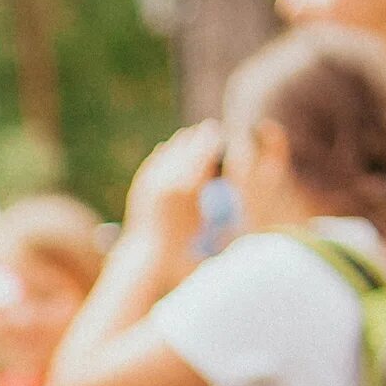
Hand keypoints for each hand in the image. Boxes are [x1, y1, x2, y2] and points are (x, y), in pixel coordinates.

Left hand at [124, 122, 224, 248]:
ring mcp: (152, 182)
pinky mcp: (140, 186)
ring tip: (191, 134)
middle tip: (210, 128)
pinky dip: (162, 154)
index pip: (204, 153)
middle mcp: (169, 181)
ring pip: (168, 152)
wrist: (147, 257)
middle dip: (199, 136)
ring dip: (181, 142)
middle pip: (186, 148)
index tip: (221, 132)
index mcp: (189, 189)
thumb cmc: (185, 250)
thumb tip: (245, 202)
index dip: (213, 140)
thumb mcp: (211, 230)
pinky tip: (168, 148)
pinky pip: (153, 163)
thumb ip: (224, 211)